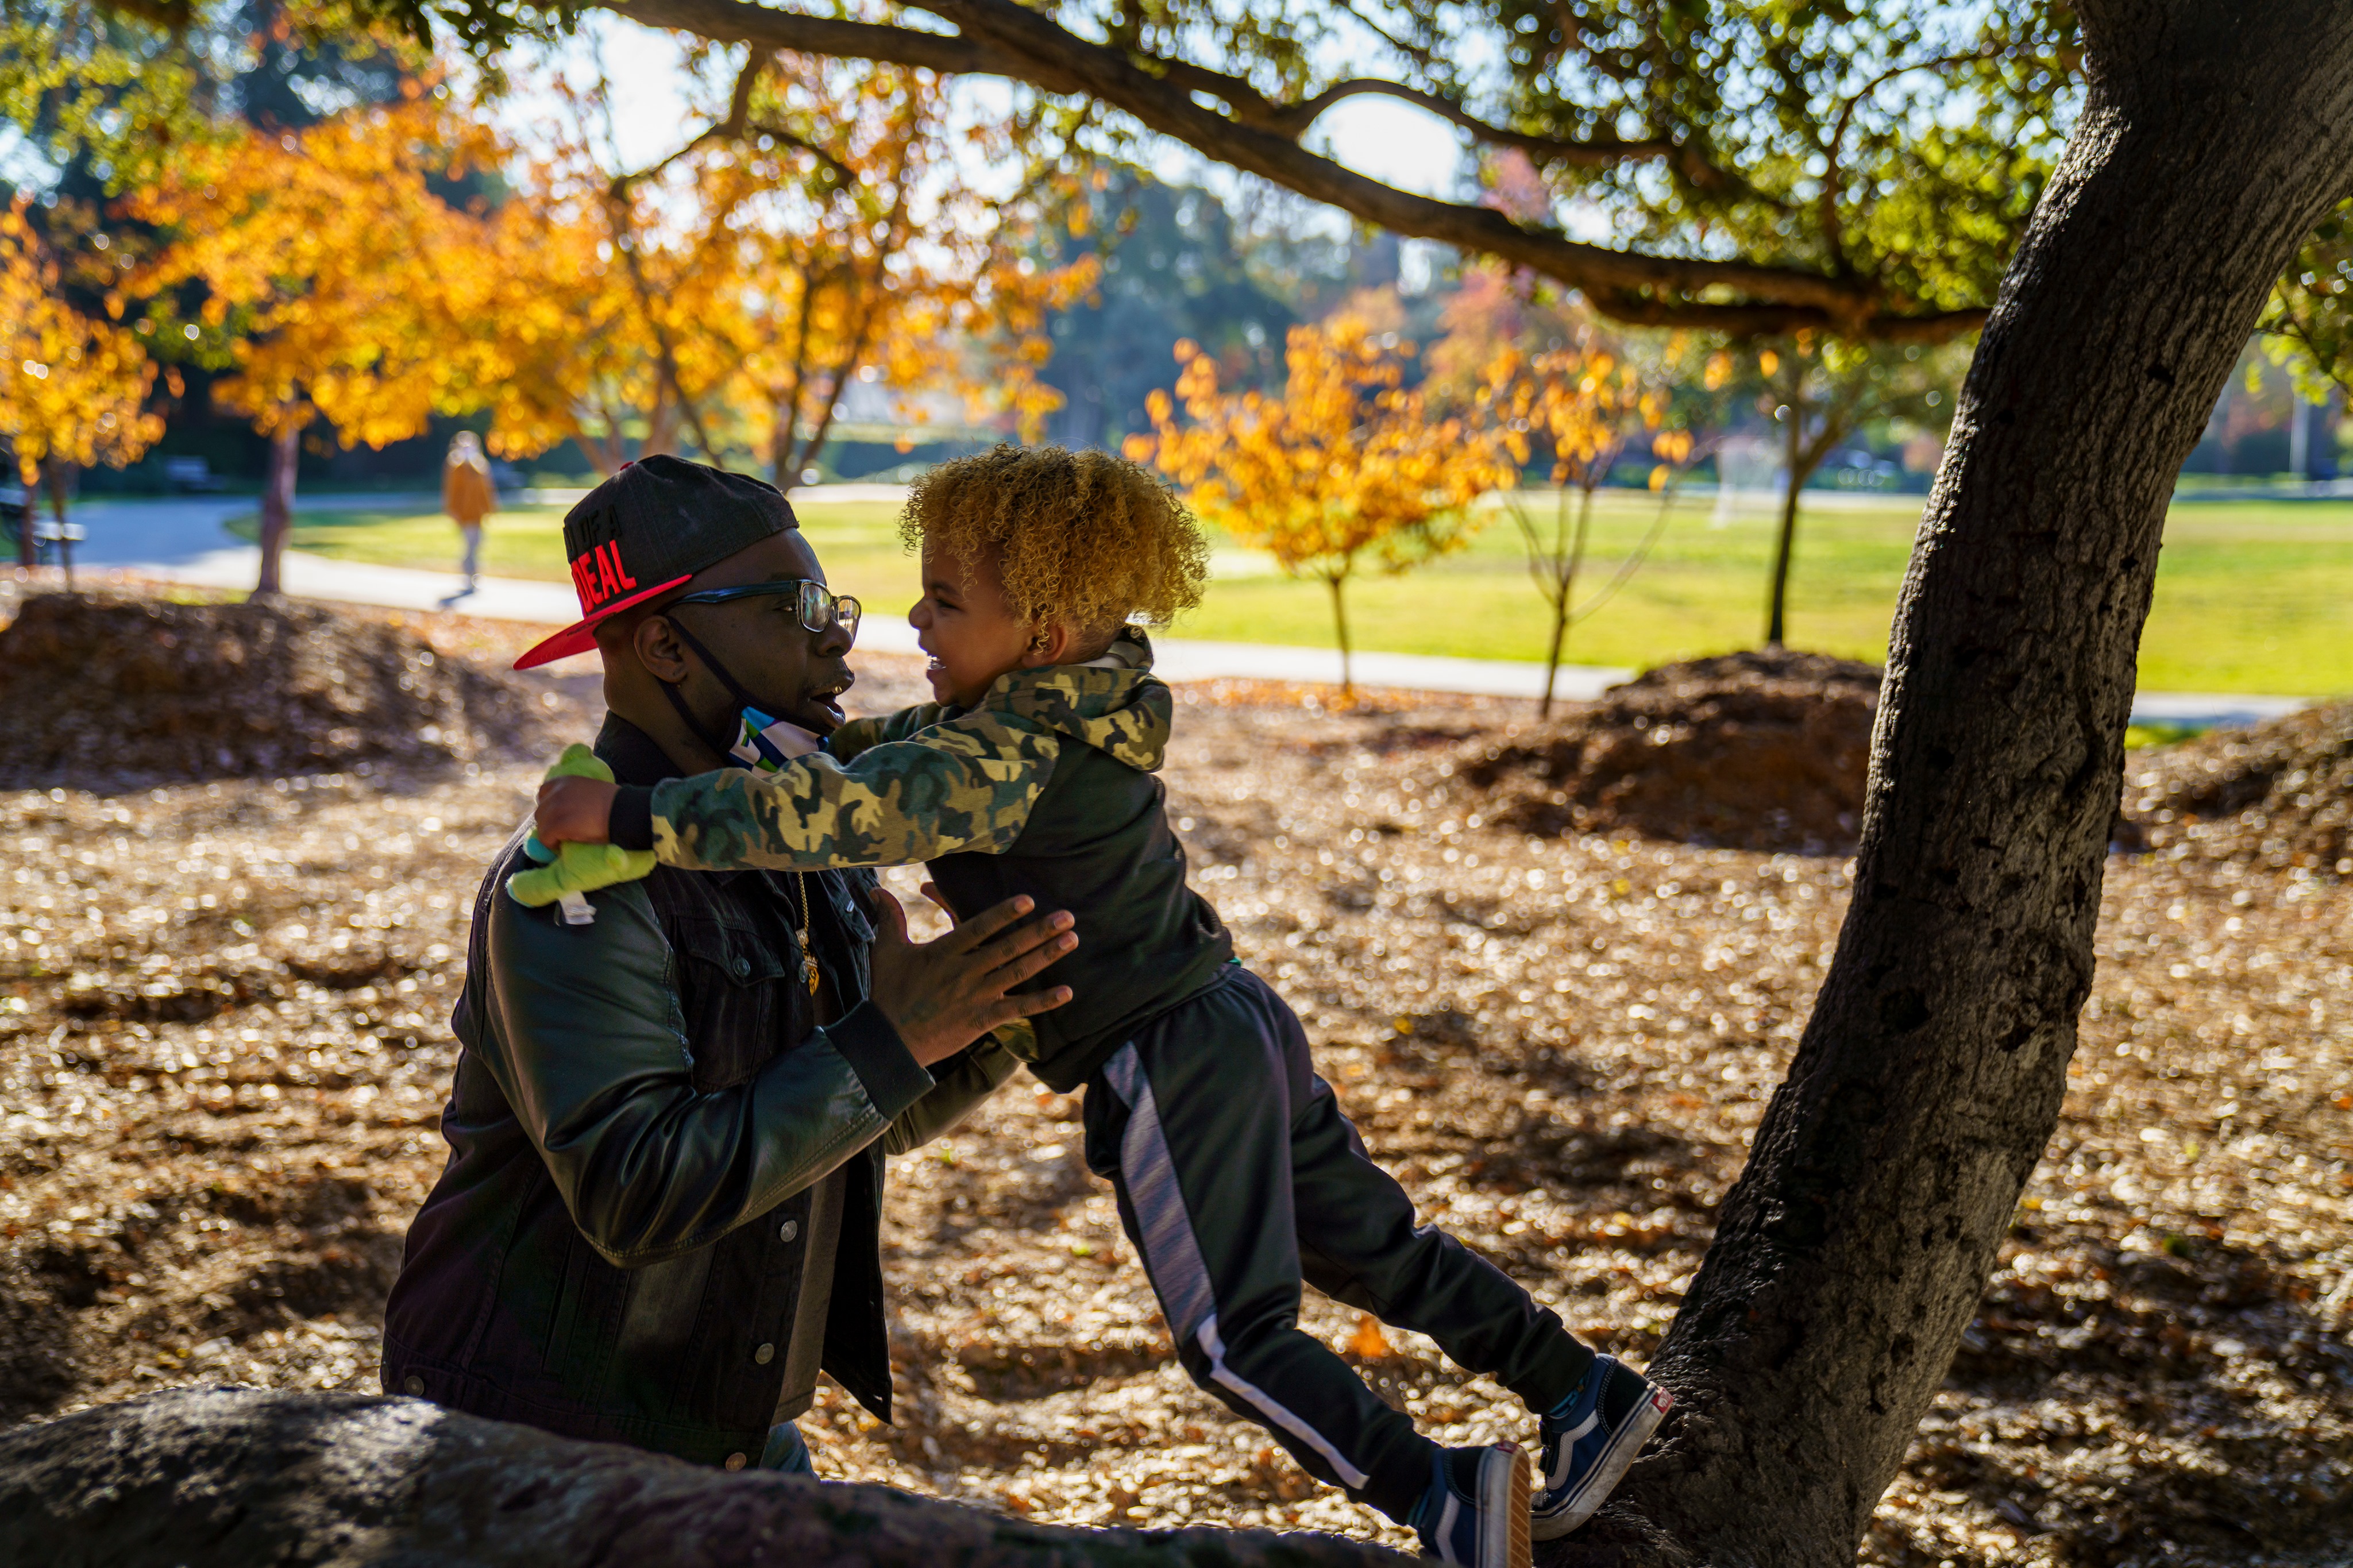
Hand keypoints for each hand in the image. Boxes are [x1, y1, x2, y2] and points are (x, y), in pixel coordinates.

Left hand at [536, 775, 618, 845]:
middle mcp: (557, 791)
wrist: (625, 813)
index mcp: (565, 781)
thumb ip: (576, 796)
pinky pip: (545, 839)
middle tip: (565, 833)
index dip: (550, 809)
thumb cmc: (616, 806)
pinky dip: (553, 845)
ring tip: (568, 839)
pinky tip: (568, 845)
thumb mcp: (592, 792)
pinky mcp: (558, 824)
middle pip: (540, 812)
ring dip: (552, 835)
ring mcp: (556, 807)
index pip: (543, 794)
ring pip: (541, 827)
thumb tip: (567, 811)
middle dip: (550, 823)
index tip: (560, 818)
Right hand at [867, 890, 1074, 1067]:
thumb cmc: (888, 993)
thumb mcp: (886, 951)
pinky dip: (1043, 1002)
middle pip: (1007, 948)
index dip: (1004, 913)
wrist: (889, 1041)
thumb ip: (888, 918)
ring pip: (1017, 973)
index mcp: (943, 952)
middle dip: (1039, 931)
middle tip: (1068, 916)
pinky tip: (1067, 992)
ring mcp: (975, 996)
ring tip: (1072, 940)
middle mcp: (964, 972)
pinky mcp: (981, 1020)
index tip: (1029, 900)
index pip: (979, 928)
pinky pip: (1017, 1010)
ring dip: (1047, 956)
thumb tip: (875, 889)